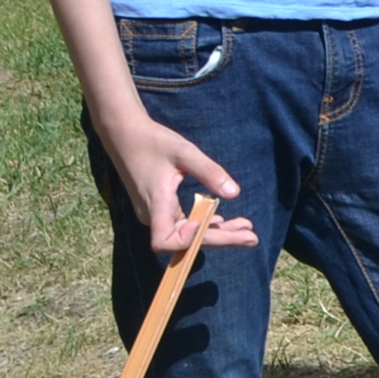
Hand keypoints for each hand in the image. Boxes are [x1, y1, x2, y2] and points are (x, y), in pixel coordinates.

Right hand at [90, 108, 260, 253]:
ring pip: (188, 233)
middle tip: (253, 238)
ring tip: (247, 229)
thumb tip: (234, 193)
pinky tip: (225, 221)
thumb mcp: (184, 152)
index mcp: (156, 204)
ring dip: (217, 233)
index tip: (206, 222)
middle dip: (221, 240)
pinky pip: (183, 224)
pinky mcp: (159, 208)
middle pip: (187, 241)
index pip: (164, 241)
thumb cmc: (153, 142)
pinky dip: (205, 224)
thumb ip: (209, 172)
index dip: (186, 239)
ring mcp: (155, 214)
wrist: (125, 136)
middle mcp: (153, 215)